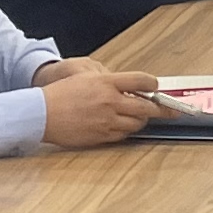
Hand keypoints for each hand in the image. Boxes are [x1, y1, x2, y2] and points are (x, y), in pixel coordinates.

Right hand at [34, 60, 168, 148]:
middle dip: (161, 108)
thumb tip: (129, 86)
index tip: (157, 87)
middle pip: (146, 107)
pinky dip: (127, 130)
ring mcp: (106, 121)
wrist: (41, 114)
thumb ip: (109, 80)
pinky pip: (123, 135)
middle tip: (170, 110)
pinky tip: (125, 126)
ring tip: (141, 117)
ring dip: (142, 120)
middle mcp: (110, 101)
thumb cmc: (60, 94)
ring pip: (137, 123)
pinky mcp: (101, 136)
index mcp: (106, 82)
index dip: (153, 84)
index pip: (141, 81)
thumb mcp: (85, 77)